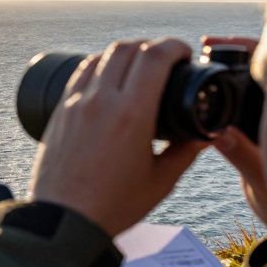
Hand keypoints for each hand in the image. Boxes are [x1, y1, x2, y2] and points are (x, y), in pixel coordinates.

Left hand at [29, 38, 207, 236]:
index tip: (184, 52)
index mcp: (131, 115)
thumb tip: (206, 134)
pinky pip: (80, 72)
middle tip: (166, 60)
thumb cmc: (113, 206)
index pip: (154, 57)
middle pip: (127, 48)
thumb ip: (186, 152)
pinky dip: (99, 66)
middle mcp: (101, 101)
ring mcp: (76, 103)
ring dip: (124, 53)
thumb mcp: (161, 181)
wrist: (63, 221)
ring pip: (101, 56)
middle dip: (151, 46)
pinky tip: (108, 79)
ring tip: (138, 68)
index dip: (174, 46)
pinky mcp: (60, 111)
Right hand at [202, 35, 266, 232]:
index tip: (226, 42)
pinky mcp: (256, 130)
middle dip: (237, 51)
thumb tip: (219, 133)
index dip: (253, 49)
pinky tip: (203, 83)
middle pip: (265, 69)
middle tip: (208, 43)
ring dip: (229, 68)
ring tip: (204, 53)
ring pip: (252, 84)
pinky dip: (223, 90)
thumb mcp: (263, 181)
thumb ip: (243, 156)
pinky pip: (240, 101)